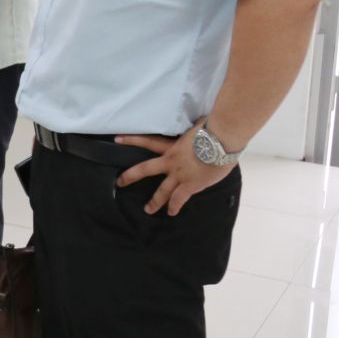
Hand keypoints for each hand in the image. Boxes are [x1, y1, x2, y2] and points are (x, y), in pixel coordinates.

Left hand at [115, 123, 236, 215]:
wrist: (221, 141)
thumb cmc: (212, 130)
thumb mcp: (196, 127)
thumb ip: (192, 130)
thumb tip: (197, 124)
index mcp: (171, 145)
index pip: (147, 141)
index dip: (132, 140)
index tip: (117, 140)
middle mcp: (171, 161)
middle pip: (145, 169)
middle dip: (131, 176)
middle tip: (120, 182)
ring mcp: (179, 174)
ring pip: (162, 190)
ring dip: (155, 201)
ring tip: (148, 209)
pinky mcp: (191, 185)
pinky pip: (179, 199)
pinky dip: (175, 206)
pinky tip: (171, 213)